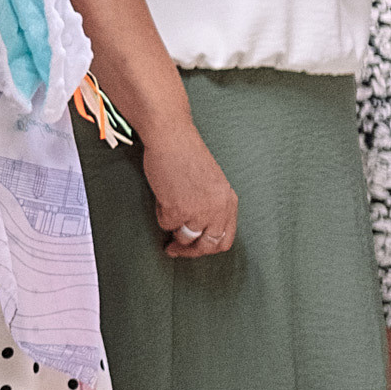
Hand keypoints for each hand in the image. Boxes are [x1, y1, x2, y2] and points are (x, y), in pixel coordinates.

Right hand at [145, 124, 236, 260]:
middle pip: (207, 246)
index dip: (208, 248)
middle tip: (175, 249)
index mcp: (228, 201)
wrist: (172, 138)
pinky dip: (161, 212)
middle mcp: (218, 209)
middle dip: (190, 251)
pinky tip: (163, 194)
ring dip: (173, 225)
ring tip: (168, 203)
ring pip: (184, 237)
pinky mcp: (178, 210)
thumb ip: (212, 206)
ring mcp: (198, 211)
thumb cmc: (187, 154)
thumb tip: (199, 232)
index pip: (225, 239)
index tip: (195, 247)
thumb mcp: (212, 183)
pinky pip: (166, 224)